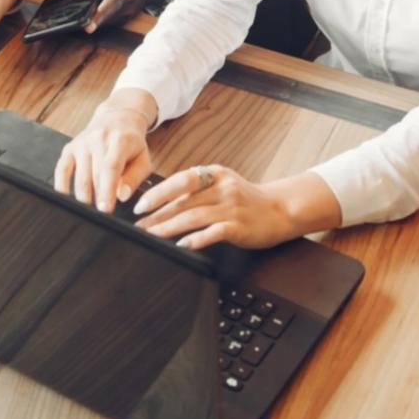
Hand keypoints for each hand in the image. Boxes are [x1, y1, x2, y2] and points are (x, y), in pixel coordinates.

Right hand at [53, 89, 157, 212]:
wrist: (118, 118)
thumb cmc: (132, 143)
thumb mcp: (143, 158)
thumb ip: (135, 178)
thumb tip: (121, 195)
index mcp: (120, 140)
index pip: (111, 167)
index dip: (107, 190)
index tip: (106, 210)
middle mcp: (98, 138)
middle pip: (95, 175)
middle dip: (98, 199)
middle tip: (102, 217)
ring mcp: (81, 142)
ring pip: (80, 177)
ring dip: (84, 197)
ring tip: (91, 211)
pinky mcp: (70, 147)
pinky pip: (62, 170)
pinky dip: (62, 187)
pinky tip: (67, 200)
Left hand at [62, 0, 165, 31]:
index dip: (101, 14)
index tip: (89, 26)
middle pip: (110, 14)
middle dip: (94, 22)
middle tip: (80, 26)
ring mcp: (131, 8)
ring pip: (110, 20)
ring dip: (97, 20)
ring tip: (84, 18)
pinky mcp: (130, 16)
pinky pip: (113, 21)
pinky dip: (102, 20)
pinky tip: (93, 16)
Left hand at [134, 168, 341, 250]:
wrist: (280, 210)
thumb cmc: (246, 199)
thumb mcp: (222, 185)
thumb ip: (197, 190)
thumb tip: (162, 201)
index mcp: (214, 174)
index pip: (180, 180)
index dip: (158, 193)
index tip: (139, 205)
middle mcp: (222, 187)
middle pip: (183, 201)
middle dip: (157, 214)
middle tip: (139, 226)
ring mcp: (231, 207)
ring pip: (193, 216)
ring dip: (169, 227)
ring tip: (152, 236)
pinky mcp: (239, 226)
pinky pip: (214, 232)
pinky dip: (196, 239)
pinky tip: (182, 245)